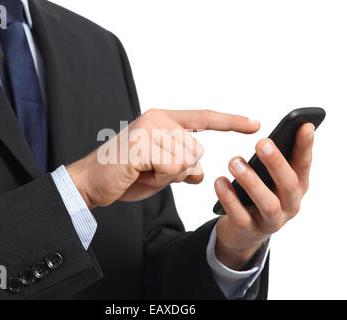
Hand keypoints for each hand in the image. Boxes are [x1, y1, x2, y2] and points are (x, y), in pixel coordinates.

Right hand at [67, 109, 259, 208]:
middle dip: (177, 170)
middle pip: (196, 150)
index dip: (230, 121)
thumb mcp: (160, 174)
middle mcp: (157, 120)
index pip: (203, 118)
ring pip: (186, 160)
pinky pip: (171, 167)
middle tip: (149, 171)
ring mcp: (149, 129)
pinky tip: (139, 173)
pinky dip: (159, 178)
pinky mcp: (142, 144)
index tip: (255, 124)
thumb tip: (201, 173)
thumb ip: (181, 168)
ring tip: (142, 171)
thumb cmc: (125, 176)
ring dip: (167, 176)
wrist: (92, 183)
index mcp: (162, 121)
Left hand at [214, 123, 314, 269]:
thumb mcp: (269, 178)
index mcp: (297, 187)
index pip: (304, 165)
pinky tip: (220, 182)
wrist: (242, 232)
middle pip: (289, 185)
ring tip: (234, 162)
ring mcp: (270, 221)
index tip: (304, 125)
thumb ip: (272, 160)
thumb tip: (268, 137)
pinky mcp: (249, 231)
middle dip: (276, 163)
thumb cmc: (257, 195)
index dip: (305, 147)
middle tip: (262, 143)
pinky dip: (230, 199)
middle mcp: (289, 205)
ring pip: (268, 204)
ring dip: (252, 182)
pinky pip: (240, 217)